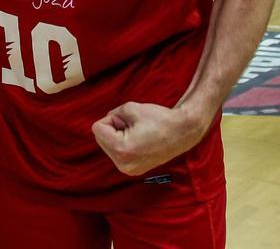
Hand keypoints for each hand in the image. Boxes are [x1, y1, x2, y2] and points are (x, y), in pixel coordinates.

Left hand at [91, 102, 206, 176]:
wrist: (182, 132)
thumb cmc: (158, 118)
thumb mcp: (130, 108)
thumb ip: (112, 114)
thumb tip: (105, 123)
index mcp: (122, 150)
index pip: (97, 128)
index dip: (112, 119)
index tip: (129, 121)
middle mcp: (123, 164)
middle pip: (100, 139)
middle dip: (113, 129)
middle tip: (135, 127)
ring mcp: (129, 170)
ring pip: (107, 146)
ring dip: (118, 137)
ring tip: (139, 134)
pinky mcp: (133, 170)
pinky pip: (117, 153)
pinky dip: (124, 145)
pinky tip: (140, 142)